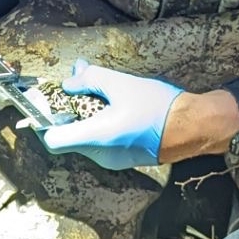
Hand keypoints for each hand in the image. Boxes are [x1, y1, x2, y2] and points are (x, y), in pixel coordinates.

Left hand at [40, 59, 182, 169]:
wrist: (194, 127)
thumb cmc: (160, 107)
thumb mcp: (122, 84)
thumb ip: (90, 79)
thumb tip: (70, 80)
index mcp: (97, 136)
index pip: (51, 140)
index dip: (43, 120)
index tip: (47, 102)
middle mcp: (101, 154)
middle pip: (68, 136)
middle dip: (68, 109)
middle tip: (78, 83)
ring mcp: (112, 159)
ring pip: (84, 137)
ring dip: (84, 114)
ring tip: (102, 90)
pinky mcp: (122, 158)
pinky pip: (100, 141)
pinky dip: (99, 123)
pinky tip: (114, 104)